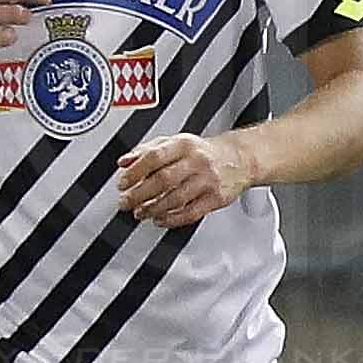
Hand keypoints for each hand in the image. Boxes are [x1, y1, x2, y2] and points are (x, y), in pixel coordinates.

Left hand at [115, 130, 251, 229]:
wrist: (239, 159)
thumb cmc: (202, 152)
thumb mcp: (175, 143)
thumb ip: (147, 150)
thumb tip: (124, 162)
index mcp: (184, 144)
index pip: (154, 157)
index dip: (135, 172)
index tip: (122, 183)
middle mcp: (197, 161)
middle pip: (163, 180)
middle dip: (139, 194)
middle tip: (126, 202)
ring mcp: (208, 180)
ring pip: (175, 199)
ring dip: (153, 209)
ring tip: (140, 213)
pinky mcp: (216, 198)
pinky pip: (191, 213)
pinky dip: (172, 219)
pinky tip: (160, 219)